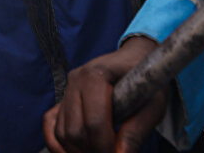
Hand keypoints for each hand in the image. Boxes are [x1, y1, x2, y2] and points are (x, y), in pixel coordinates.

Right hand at [44, 37, 166, 152]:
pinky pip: (51, 125)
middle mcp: (76, 80)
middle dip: (93, 151)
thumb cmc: (146, 79)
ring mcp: (67, 89)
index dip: (106, 147)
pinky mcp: (63, 98)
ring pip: (62, 132)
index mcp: (97, 74)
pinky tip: (77, 152)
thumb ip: (137, 131)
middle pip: (75, 131)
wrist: (135, 59)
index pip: (94, 122)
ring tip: (100, 151)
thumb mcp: (153, 103)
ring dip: (78, 151)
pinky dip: (59, 145)